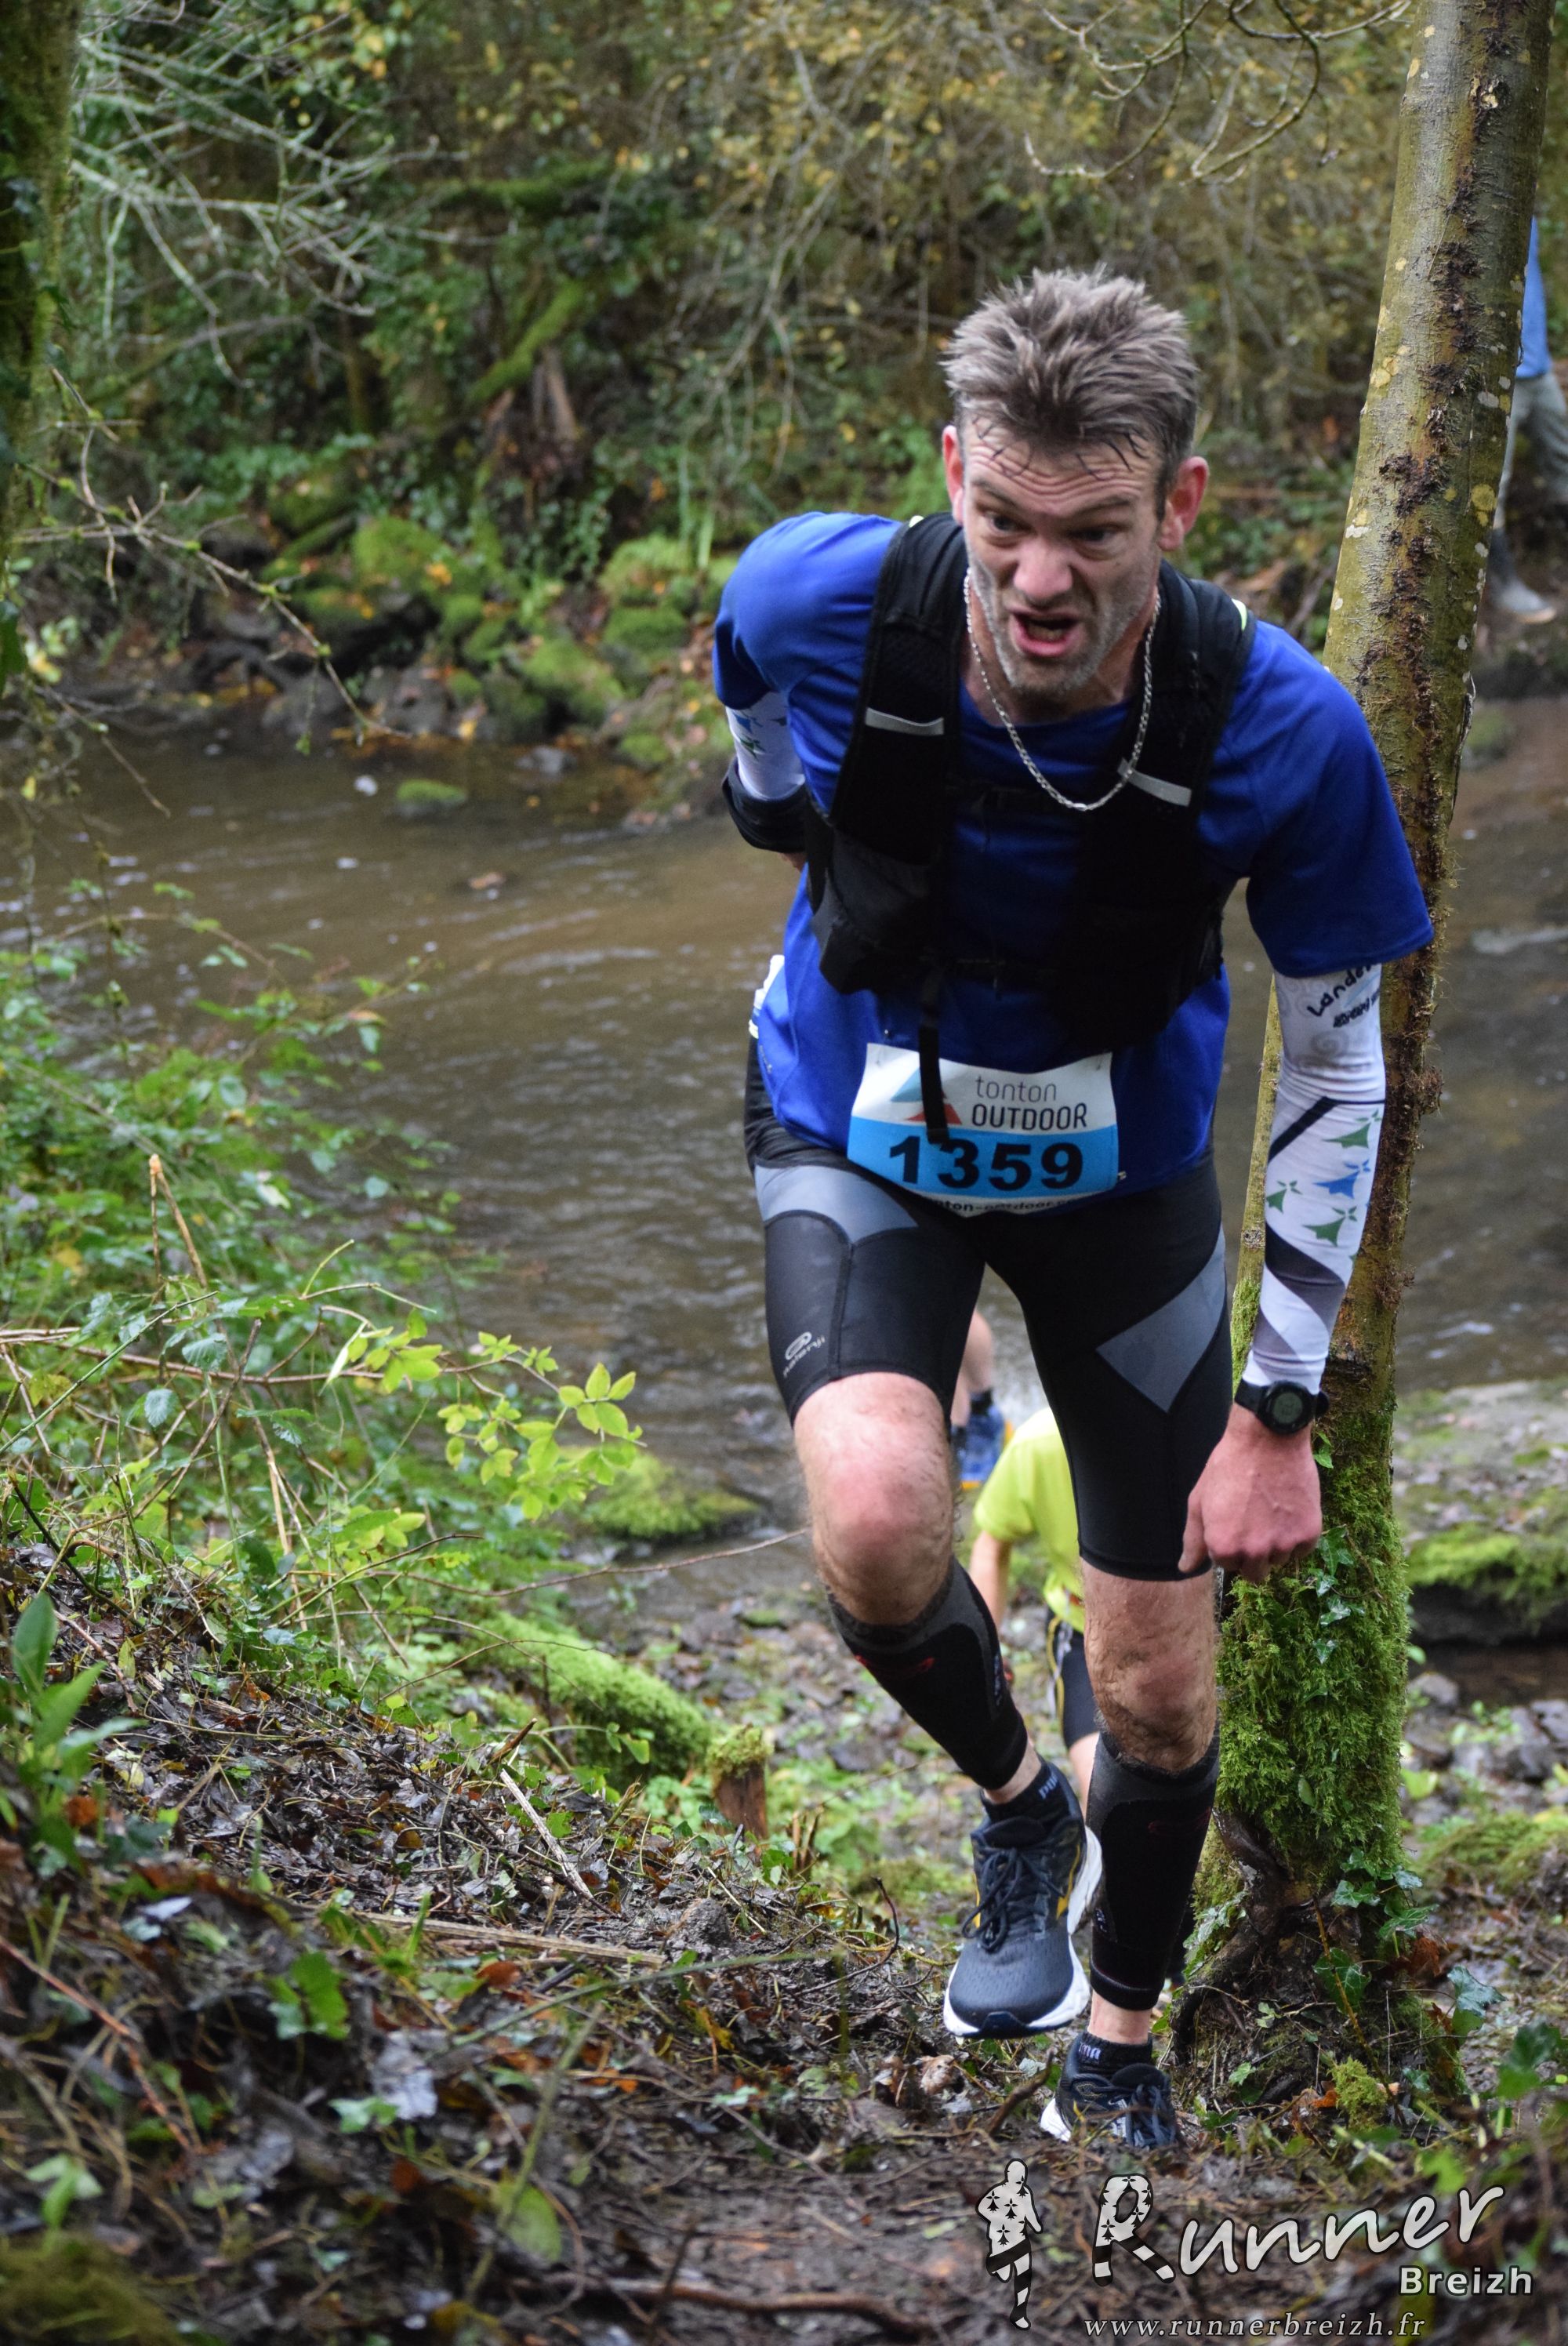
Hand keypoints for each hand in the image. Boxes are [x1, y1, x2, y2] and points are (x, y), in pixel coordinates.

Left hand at [1178, 1403, 1320, 1582]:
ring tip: (1271, 1509)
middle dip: (1253, 1553)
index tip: (1234, 1519)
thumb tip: (1185, 1568)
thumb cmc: (1229, 1466)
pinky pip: (1303, 1549)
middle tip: (1254, 1520)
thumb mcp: (1199, 1501)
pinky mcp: (1309, 1534)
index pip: (1228, 1565)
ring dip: (1276, 1543)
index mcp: (1224, 1548)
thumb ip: (1193, 1540)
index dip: (1230, 1542)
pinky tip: (1288, 1508)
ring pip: (1279, 1560)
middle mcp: (1254, 1553)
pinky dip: (1298, 1534)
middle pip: (1255, 1573)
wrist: (1267, 1439)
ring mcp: (1283, 1545)